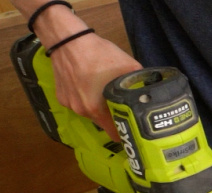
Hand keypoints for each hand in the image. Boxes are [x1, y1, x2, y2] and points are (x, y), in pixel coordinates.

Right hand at [36, 8, 140, 138]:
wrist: (67, 40)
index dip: (125, 132)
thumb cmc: (99, 54)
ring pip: (90, 112)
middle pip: (103, 123)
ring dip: (98, 106)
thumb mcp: (128, 67)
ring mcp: (69, 104)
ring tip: (103, 91)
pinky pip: (77, 102)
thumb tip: (151, 92)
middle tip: (122, 105)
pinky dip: (84, 97)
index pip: (114, 134)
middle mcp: (82, 111)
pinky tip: (88, 83)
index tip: (133, 128)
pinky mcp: (60, 95)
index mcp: (98, 110)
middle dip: (113, 117)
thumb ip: (140, 84)